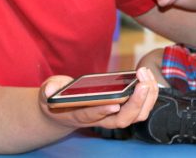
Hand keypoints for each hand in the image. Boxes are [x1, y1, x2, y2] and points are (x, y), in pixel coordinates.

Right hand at [39, 67, 157, 129]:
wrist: (65, 110)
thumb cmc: (58, 100)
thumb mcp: (48, 92)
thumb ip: (49, 89)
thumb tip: (49, 90)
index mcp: (80, 115)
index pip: (92, 116)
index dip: (102, 111)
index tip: (113, 104)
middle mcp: (100, 119)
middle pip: (122, 119)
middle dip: (135, 103)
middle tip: (141, 83)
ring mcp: (114, 116)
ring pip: (136, 115)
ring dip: (146, 97)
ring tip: (145, 75)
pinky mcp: (124, 109)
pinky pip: (142, 106)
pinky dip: (148, 93)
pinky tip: (147, 76)